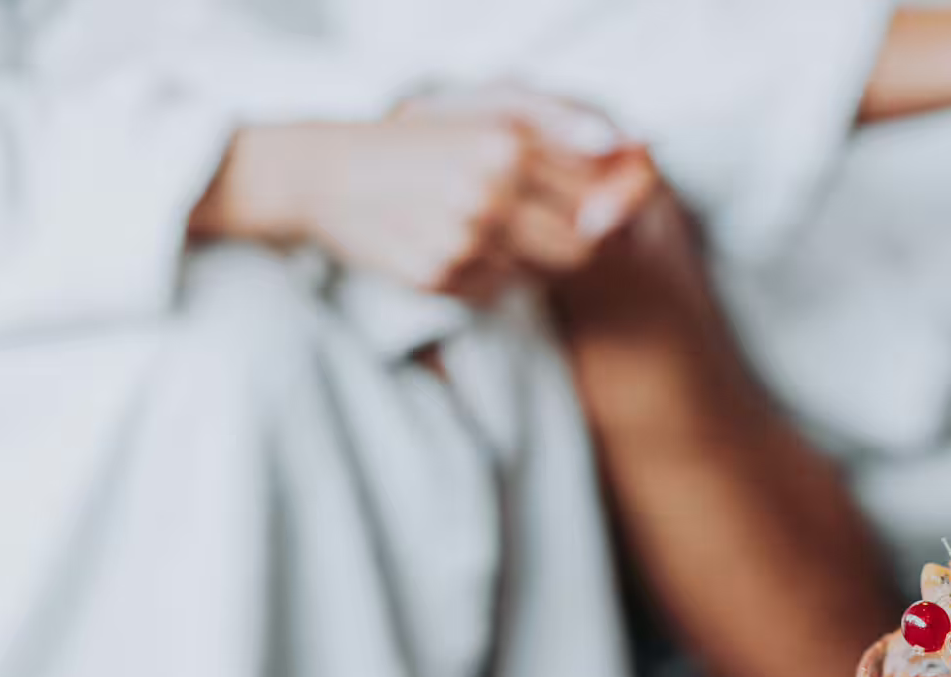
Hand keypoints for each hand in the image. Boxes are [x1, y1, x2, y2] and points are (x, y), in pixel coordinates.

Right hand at [191, 108, 658, 303]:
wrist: (327, 174)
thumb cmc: (419, 142)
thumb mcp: (486, 112)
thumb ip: (560, 124)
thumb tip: (623, 145)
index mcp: (507, 145)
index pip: (600, 198)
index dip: (615, 211)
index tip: (610, 213)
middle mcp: (488, 194)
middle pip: (581, 246)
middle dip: (577, 240)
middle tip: (543, 221)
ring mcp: (462, 242)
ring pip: (541, 272)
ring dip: (529, 255)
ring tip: (489, 225)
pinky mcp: (438, 279)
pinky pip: (498, 290)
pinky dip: (490, 273)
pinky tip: (457, 243)